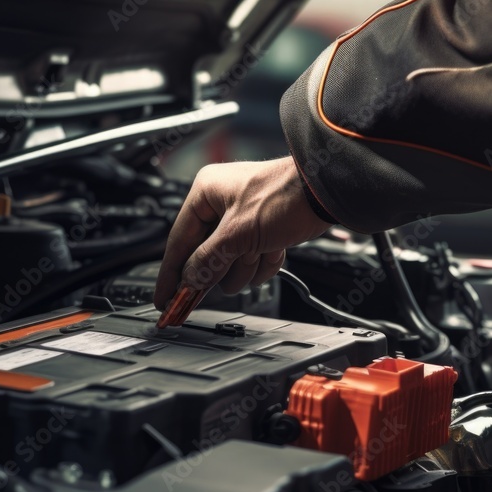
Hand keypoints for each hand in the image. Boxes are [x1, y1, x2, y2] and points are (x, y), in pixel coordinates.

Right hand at [154, 156, 332, 309]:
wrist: (326, 193)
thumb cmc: (285, 196)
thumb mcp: (237, 234)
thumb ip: (208, 260)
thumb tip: (189, 280)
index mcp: (205, 193)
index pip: (178, 241)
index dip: (171, 274)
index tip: (165, 299)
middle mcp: (221, 204)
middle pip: (208, 255)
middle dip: (225, 266)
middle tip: (226, 275)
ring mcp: (243, 218)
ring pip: (232, 262)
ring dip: (248, 264)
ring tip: (262, 250)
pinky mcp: (263, 230)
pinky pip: (254, 260)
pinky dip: (265, 261)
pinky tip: (275, 250)